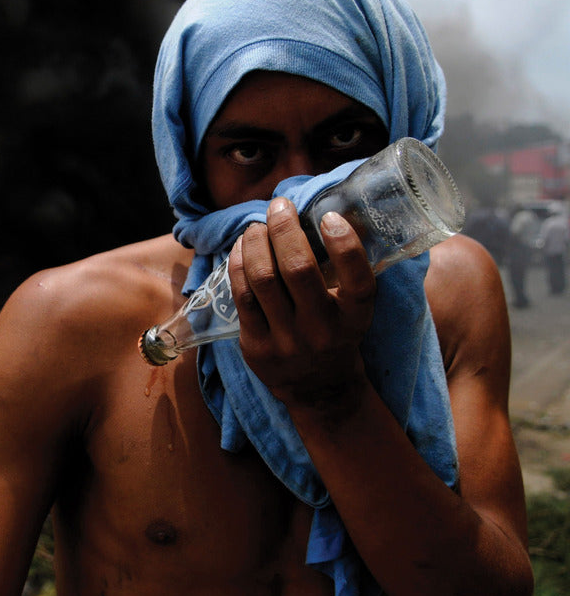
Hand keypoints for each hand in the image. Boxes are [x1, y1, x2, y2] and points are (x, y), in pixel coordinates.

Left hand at [227, 197, 376, 410]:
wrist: (320, 389)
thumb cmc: (337, 333)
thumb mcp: (353, 310)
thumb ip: (343, 272)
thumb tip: (319, 212)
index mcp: (355, 319)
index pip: (358, 282)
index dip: (345, 246)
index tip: (330, 217)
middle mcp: (322, 331)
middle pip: (298, 270)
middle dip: (285, 229)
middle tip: (279, 206)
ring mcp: (287, 341)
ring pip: (263, 279)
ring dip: (256, 242)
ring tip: (257, 226)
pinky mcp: (256, 347)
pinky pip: (242, 296)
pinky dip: (239, 264)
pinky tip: (241, 247)